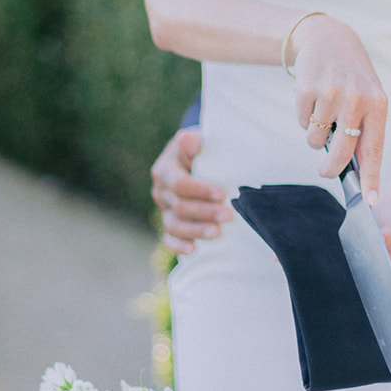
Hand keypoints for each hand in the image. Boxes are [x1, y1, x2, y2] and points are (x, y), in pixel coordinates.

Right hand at [150, 128, 232, 254]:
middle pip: (179, 207)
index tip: (222, 194)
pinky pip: (170, 240)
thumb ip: (192, 142)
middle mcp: (161, 191)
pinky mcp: (170, 225)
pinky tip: (194, 250)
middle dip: (205, 212)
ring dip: (197, 231)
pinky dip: (179, 246)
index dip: (200, 190)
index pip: (179, 184)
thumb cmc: (203, 150)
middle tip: (229, 215)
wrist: (199, 160)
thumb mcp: (199, 140)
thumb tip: (188, 140)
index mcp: (165, 169)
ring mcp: (164, 210)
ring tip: (218, 233)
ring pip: (174, 226)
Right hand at [289, 14, 387, 202]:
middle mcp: (356, 98)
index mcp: (378, 104)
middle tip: (327, 172)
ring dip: (315, 136)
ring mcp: (330, 93)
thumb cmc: (352, 78)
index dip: (372, 178)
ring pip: (316, 139)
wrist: (328, 39)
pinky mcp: (306, 88)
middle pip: (341, 152)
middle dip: (331, 169)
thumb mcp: (368, 98)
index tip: (371, 201)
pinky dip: (304, 118)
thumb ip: (365, 130)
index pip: (374, 149)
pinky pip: (301, 122)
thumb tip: (355, 172)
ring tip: (323, 116)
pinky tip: (312, 100)